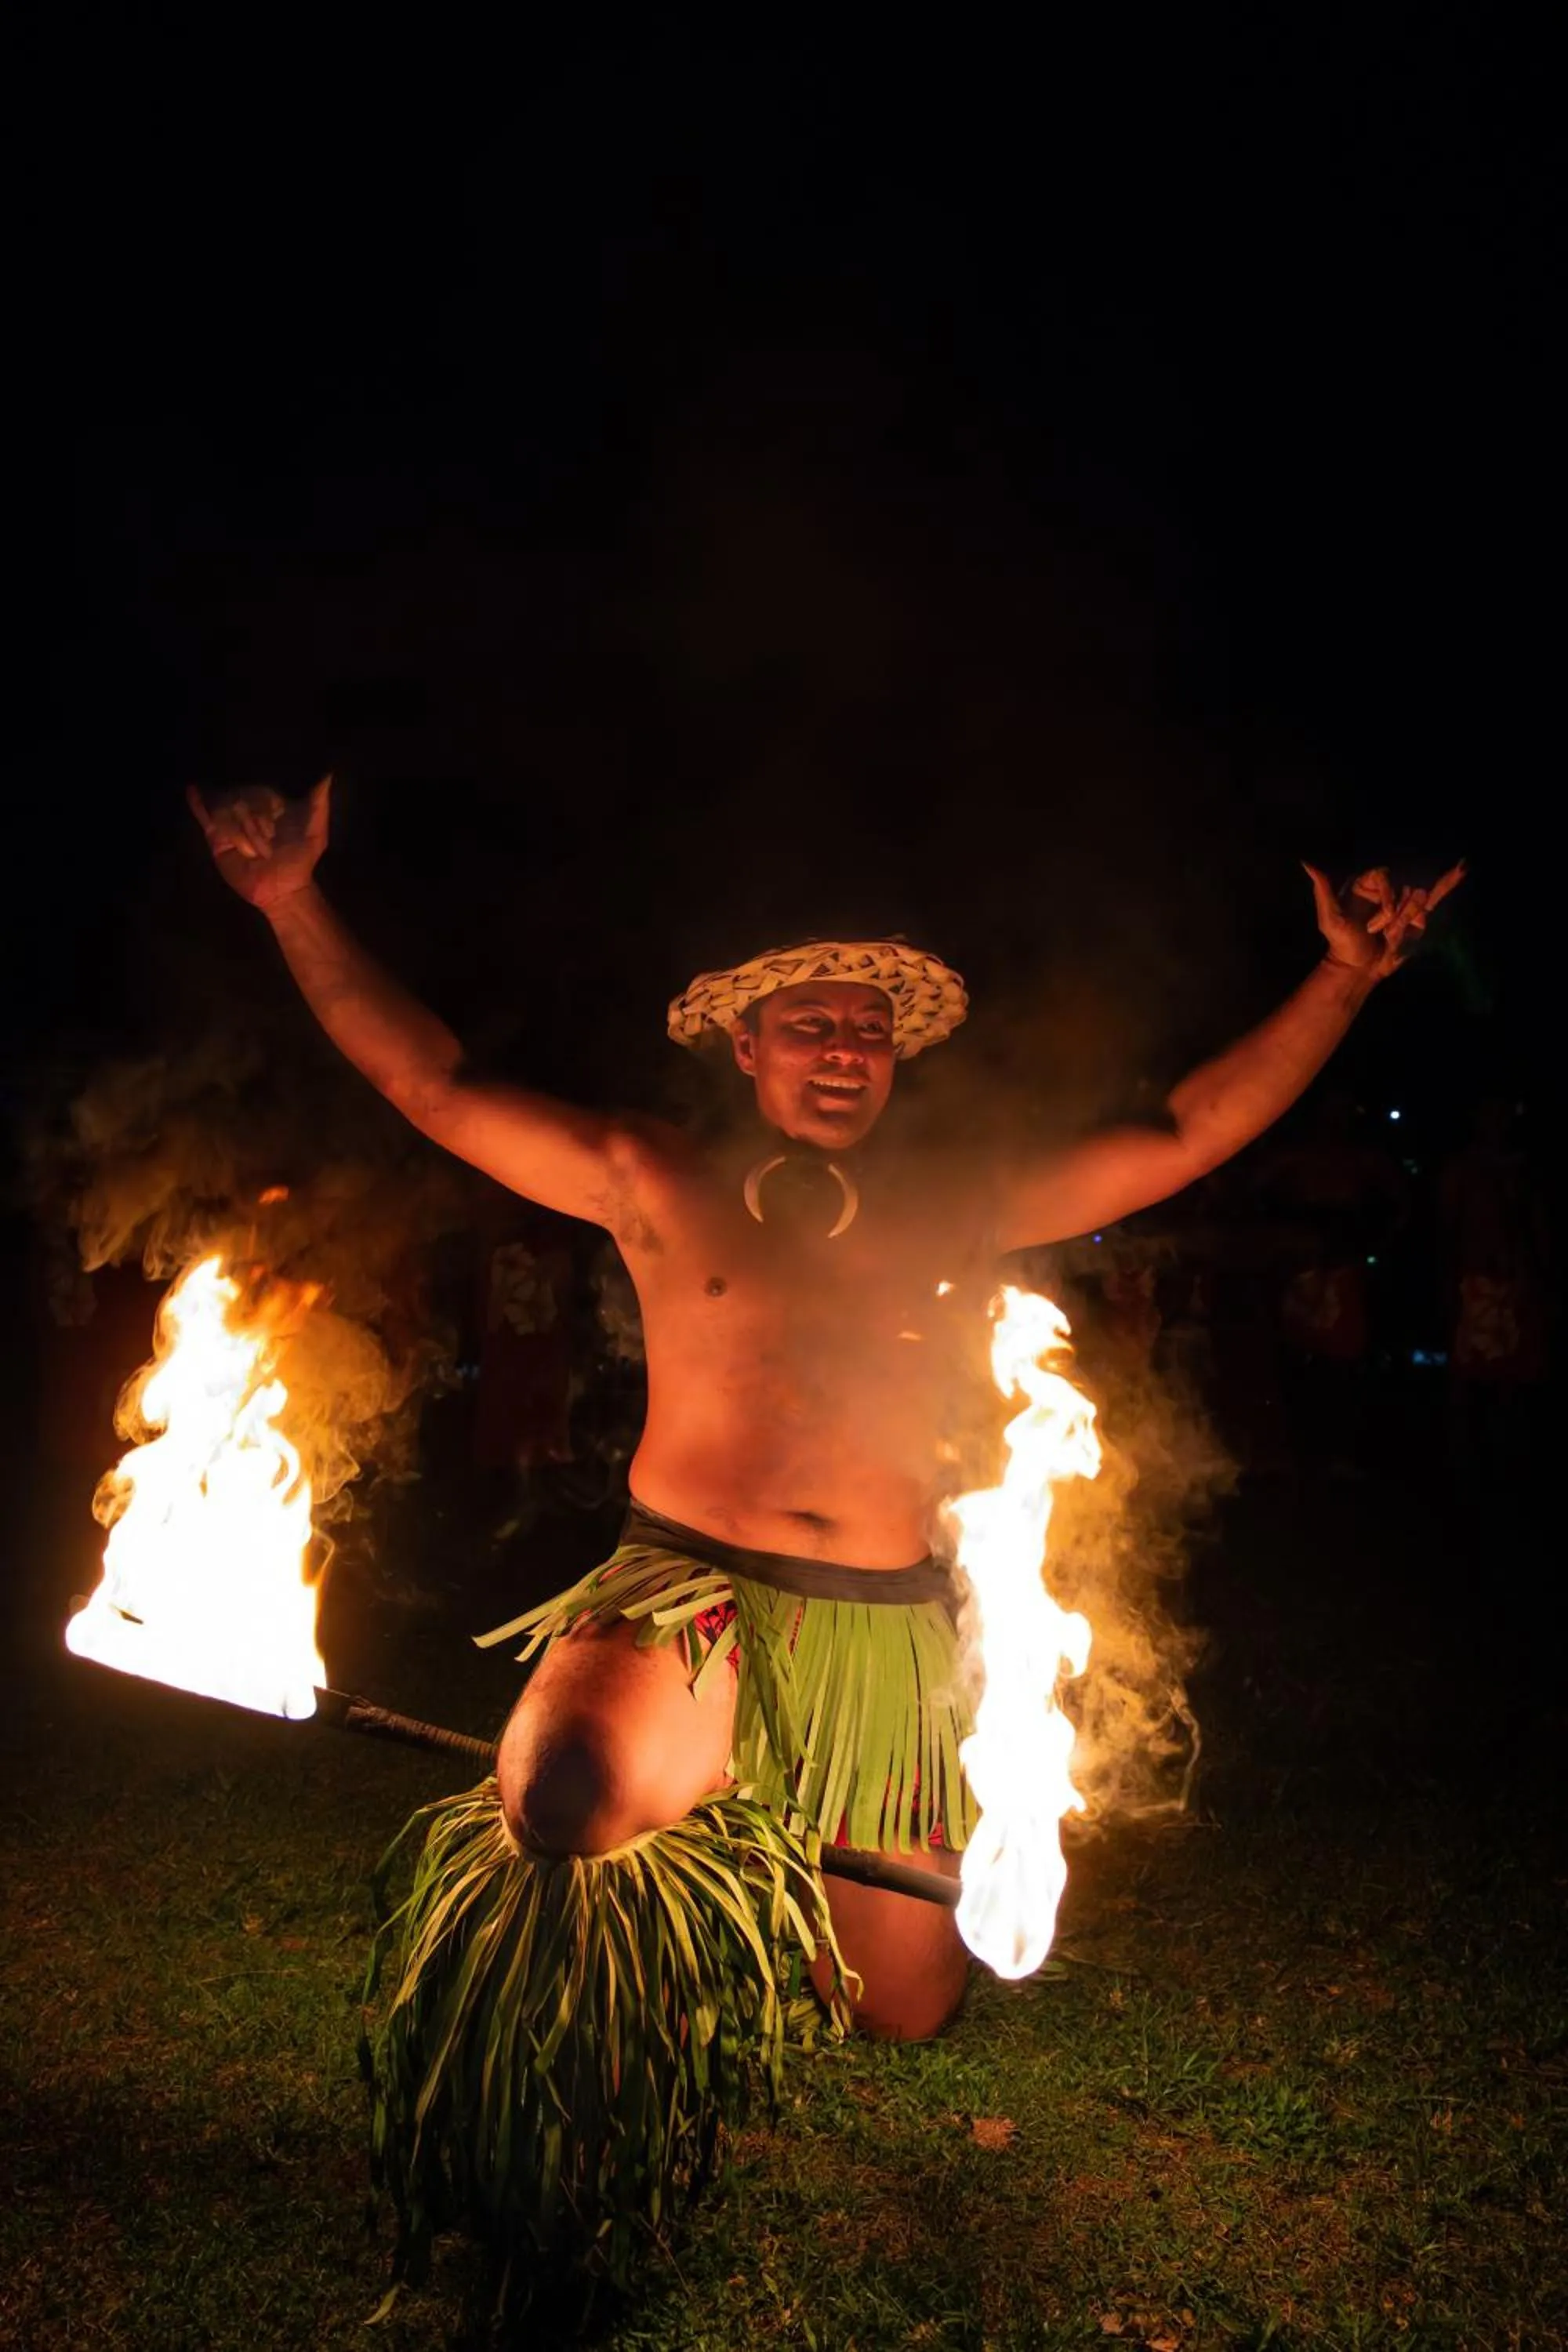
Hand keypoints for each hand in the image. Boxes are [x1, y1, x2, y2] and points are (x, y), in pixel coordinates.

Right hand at [188, 777, 330, 911]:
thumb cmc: (301, 858)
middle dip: (253, 826)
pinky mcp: (216, 838)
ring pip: (225, 811)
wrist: (284, 889)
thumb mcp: (316, 830)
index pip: (260, 792)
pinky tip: (192, 790)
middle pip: (240, 800)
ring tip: (250, 852)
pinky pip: (205, 817)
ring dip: (240, 833)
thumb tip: (328, 774)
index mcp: (270, 803)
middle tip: (264, 850)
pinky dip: (198, 804)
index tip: (274, 832)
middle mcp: (250, 808)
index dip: (265, 810)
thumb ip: (319, 803)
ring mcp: (231, 821)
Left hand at [1304, 858, 1465, 980]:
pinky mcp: (1417, 915)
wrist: (1359, 968)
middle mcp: (1387, 889)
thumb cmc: (1342, 943)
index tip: (1384, 916)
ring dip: (1408, 918)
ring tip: (1392, 934)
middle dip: (1398, 911)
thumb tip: (1308, 863)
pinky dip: (1447, 883)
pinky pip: (1434, 896)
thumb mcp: (1330, 918)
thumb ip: (1322, 890)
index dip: (1387, 896)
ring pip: (1417, 898)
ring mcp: (1403, 901)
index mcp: (1367, 884)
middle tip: (1384, 931)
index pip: (1384, 876)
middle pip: (1403, 886)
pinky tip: (1461, 868)